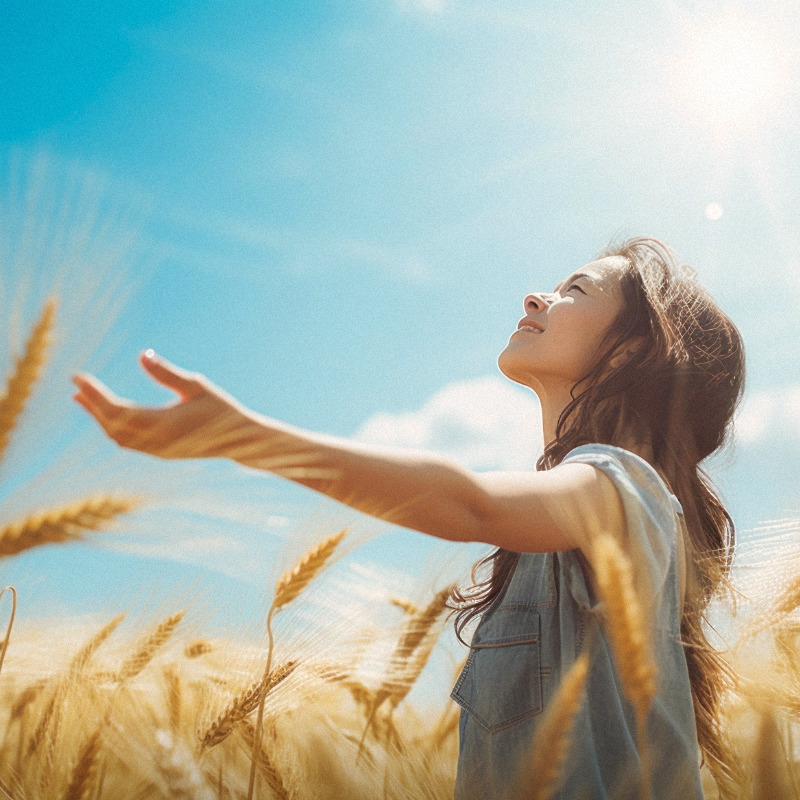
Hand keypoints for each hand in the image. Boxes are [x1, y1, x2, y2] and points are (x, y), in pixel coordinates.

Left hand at [72, 350, 255, 460]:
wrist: (240, 441)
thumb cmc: (221, 409)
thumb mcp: (196, 385)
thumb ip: (167, 373)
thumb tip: (143, 355)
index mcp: (163, 424)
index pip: (116, 409)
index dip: (94, 394)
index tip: (78, 377)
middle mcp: (156, 441)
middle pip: (111, 425)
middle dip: (91, 404)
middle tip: (76, 384)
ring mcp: (158, 451)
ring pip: (117, 437)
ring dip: (99, 418)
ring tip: (82, 399)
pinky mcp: (161, 453)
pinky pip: (128, 443)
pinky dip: (113, 428)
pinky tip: (108, 416)